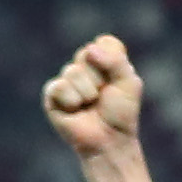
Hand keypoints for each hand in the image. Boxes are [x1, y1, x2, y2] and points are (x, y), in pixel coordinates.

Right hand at [39, 31, 144, 159]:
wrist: (109, 139)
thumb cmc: (120, 113)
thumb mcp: (128, 84)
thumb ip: (116, 62)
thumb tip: (90, 50)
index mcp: (104, 60)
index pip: (105, 42)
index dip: (113, 60)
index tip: (117, 79)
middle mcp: (84, 66)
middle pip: (88, 53)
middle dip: (100, 77)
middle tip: (104, 94)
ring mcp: (67, 78)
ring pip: (73, 71)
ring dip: (88, 92)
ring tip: (90, 104)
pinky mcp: (52, 93)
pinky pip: (61, 86)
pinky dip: (73, 101)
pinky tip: (76, 109)